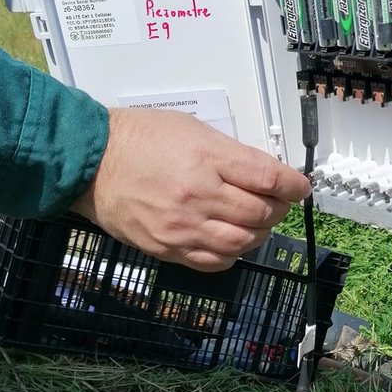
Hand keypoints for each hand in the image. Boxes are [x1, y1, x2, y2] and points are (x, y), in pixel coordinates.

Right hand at [71, 108, 311, 271]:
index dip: (293, 185)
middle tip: (277, 202)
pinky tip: (232, 240)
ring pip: (243, 242)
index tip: (300, 186)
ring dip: (259, 233)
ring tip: (256, 221)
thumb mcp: (192, 130)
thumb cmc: (138, 140)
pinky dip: (233, 254)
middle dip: (278, 208)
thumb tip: (264, 175)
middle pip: (261, 213)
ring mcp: (184, 226)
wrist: (90, 163)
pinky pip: (216, 261)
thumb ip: (231, 155)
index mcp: (207, 158)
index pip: (268, 177)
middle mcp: (199, 195)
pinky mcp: (170, 248)